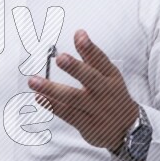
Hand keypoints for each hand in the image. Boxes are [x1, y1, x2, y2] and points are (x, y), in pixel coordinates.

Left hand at [28, 30, 139, 151]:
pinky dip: (51, 105)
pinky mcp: (86, 124)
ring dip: (51, 89)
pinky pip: (67, 114)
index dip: (89, 48)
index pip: (101, 60)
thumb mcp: (109, 75)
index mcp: (110, 77)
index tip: (79, 35)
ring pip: (73, 98)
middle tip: (60, 58)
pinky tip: (39, 97)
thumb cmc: (112, 95)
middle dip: (75, 68)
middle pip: (90, 78)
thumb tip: (79, 32)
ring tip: (33, 80)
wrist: (126, 128)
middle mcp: (104, 92)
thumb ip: (92, 56)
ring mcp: (96, 109)